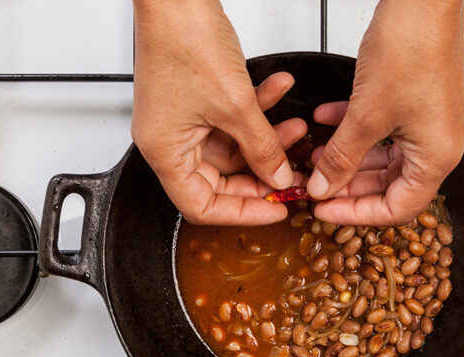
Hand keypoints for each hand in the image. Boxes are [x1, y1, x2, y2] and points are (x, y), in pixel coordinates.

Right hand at [131, 0, 305, 224]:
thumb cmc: (184, 38)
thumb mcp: (236, 105)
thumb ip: (263, 148)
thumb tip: (279, 178)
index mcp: (165, 152)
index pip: (203, 206)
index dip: (243, 213)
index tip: (276, 209)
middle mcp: (170, 140)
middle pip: (222, 179)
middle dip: (263, 175)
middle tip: (294, 175)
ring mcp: (184, 120)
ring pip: (235, 147)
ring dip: (268, 138)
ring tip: (298, 130)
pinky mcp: (198, 100)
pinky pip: (233, 119)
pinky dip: (259, 110)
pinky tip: (282, 94)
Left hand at [306, 0, 463, 224]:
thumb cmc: (414, 45)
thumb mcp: (366, 113)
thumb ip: (341, 157)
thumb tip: (324, 186)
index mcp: (439, 156)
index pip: (397, 208)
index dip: (356, 214)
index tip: (325, 211)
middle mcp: (444, 144)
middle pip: (391, 183)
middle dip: (349, 184)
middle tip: (317, 184)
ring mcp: (435, 123)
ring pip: (385, 156)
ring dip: (350, 155)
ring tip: (317, 155)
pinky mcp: (424, 102)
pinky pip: (388, 129)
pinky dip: (359, 129)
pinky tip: (330, 121)